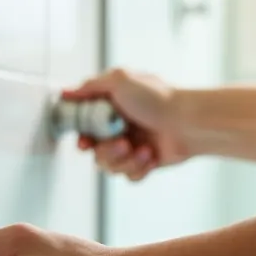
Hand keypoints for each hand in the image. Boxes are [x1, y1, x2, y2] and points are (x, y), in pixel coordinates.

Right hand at [62, 68, 190, 181]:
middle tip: (122, 142)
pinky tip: (151, 155)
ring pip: (109, 166)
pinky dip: (138, 168)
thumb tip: (66, 92)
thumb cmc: (158, 99)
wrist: (189, 122)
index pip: (83, 126)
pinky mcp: (143, 162)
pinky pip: (128, 175)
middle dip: (106, 151)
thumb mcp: (120, 80)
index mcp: (110, 108)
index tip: (85, 141)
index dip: (82, 137)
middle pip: (94, 151)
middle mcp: (118, 127)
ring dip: (124, 160)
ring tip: (143, 149)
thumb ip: (90, 87)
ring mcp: (130, 146)